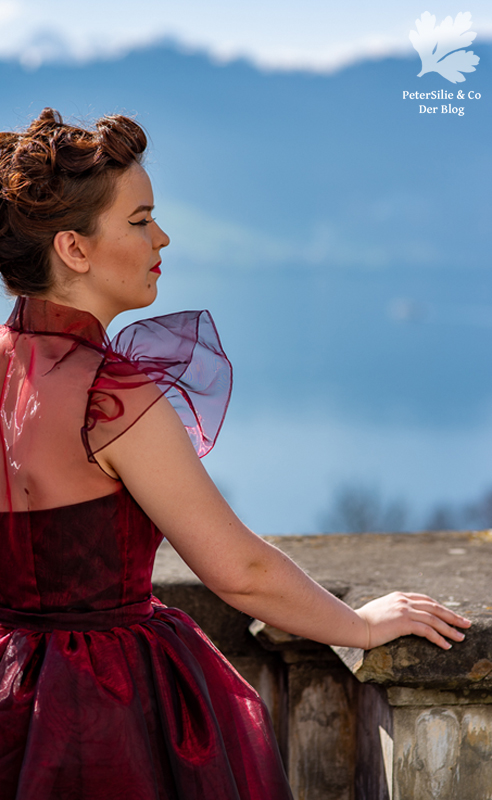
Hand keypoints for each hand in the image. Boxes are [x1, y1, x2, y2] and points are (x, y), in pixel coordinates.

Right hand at [355, 592, 471, 649]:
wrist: (355, 625)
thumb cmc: (364, 622)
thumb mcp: (381, 611)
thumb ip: (393, 610)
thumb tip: (399, 619)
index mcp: (399, 596)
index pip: (426, 600)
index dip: (440, 608)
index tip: (450, 615)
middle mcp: (404, 601)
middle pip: (434, 607)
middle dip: (452, 616)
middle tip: (465, 623)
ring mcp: (404, 610)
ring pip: (434, 619)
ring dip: (450, 629)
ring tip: (461, 637)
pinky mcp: (404, 622)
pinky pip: (427, 630)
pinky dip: (439, 638)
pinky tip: (446, 645)